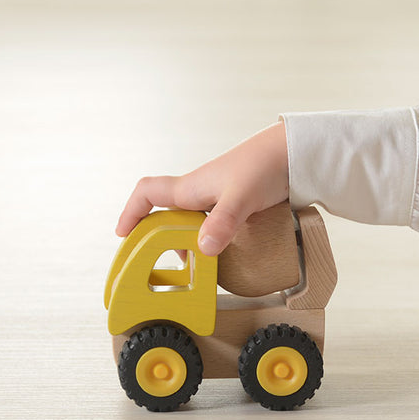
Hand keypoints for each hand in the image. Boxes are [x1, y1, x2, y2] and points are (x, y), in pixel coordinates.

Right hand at [116, 122, 289, 254]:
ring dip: (191, 242)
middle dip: (162, 238)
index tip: (123, 234)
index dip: (131, 212)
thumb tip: (202, 249)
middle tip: (170, 265)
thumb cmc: (265, 165)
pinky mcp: (239, 204)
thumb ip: (222, 222)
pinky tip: (226, 255)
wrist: (295, 152)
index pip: (148, 194)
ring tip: (199, 267)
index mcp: (191, 188)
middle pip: (168, 215)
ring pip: (193, 222)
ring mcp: (220, 198)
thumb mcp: (241, 197)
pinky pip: (216, 224)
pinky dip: (213, 240)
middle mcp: (201, 192)